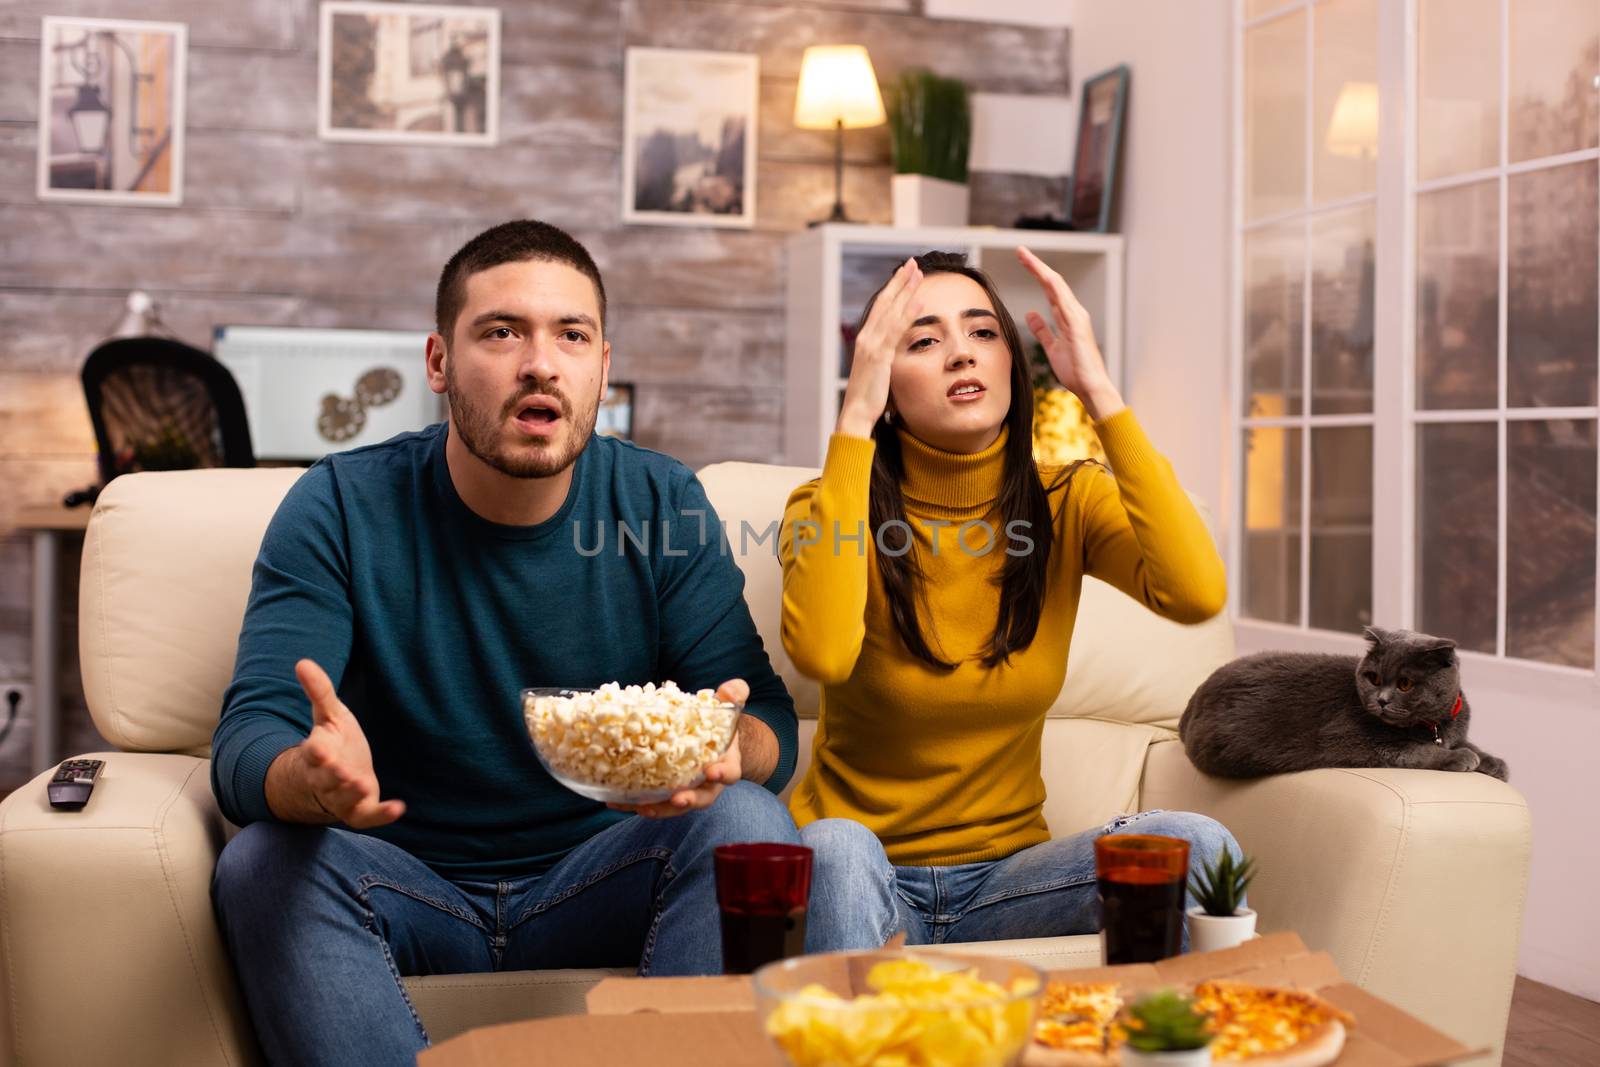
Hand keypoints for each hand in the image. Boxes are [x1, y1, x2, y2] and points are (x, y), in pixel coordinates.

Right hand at [294, 658, 404, 828]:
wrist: (333, 777)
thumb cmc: (331, 742)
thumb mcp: (328, 715)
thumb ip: (319, 692)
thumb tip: (303, 662)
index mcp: (318, 753)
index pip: (313, 753)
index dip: (315, 751)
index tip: (317, 747)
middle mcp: (326, 778)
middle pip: (326, 779)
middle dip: (333, 776)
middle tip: (342, 771)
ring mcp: (342, 797)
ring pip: (343, 799)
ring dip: (352, 794)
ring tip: (362, 785)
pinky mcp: (359, 811)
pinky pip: (367, 816)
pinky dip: (382, 814)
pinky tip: (398, 808)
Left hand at [609, 679, 749, 818]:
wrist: (707, 739)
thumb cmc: (716, 725)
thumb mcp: (726, 708)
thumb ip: (733, 695)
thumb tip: (731, 688)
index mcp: (726, 763)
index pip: (730, 773)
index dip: (723, 774)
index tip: (712, 772)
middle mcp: (708, 783)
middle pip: (702, 798)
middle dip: (689, 800)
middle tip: (677, 799)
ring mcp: (687, 790)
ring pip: (676, 805)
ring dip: (660, 808)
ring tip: (642, 806)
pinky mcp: (666, 792)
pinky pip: (653, 801)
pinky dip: (636, 803)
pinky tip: (617, 801)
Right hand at [837, 258, 923, 438]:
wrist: (856, 412)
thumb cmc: (867, 396)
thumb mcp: (877, 371)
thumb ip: (884, 357)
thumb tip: (893, 352)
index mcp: (865, 339)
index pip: (881, 308)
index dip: (893, 289)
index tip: (905, 275)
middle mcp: (866, 337)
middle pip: (885, 302)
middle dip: (899, 281)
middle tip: (912, 263)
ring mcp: (871, 345)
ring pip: (891, 310)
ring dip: (906, 290)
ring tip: (918, 273)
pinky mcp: (879, 355)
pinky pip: (896, 330)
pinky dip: (908, 313)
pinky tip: (919, 301)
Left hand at [1017, 246, 1123, 420]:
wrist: (1090, 386)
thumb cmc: (1075, 370)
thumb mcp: (1052, 347)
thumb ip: (1043, 330)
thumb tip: (1031, 314)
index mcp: (1067, 316)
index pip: (1050, 289)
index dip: (1037, 273)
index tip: (1022, 261)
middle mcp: (1073, 312)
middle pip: (1053, 282)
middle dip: (1036, 266)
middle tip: (1020, 251)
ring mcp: (1077, 317)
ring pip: (1058, 287)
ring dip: (1041, 271)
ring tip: (1026, 257)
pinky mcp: (1077, 326)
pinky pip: (1065, 303)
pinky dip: (1055, 289)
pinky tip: (1045, 278)